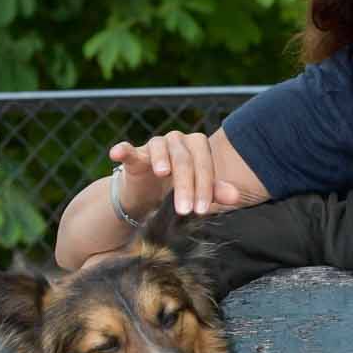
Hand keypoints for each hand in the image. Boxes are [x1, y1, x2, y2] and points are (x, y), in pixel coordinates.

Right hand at [108, 133, 247, 219]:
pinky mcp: (134, 155)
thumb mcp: (198, 194)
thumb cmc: (179, 191)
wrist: (149, 196)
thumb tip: (236, 196)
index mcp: (197, 147)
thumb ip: (216, 192)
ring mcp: (154, 145)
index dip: (204, 187)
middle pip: (184, 159)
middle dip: (185, 186)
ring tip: (163, 174)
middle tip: (185, 211)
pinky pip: (129, 149)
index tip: (202, 211)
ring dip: (162, 160)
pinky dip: (123, 149)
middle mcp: (177, 141)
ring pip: (160, 148)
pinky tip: (117, 153)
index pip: (204, 163)